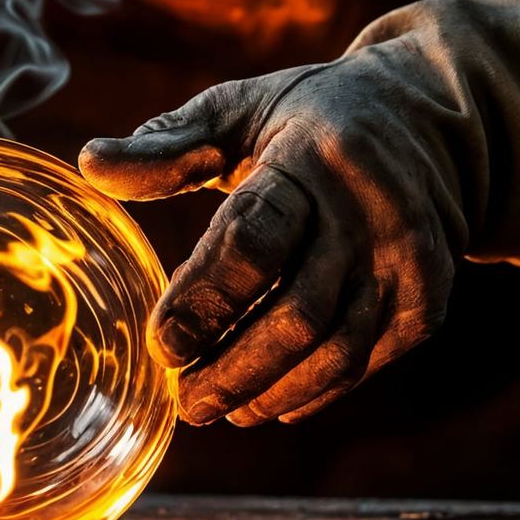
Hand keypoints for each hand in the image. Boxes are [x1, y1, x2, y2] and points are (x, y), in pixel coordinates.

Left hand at [79, 55, 467, 426]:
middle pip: (296, 315)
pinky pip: (362, 363)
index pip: (254, 240)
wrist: (432, 125)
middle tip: (181, 401)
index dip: (204, 300)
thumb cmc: (309, 119)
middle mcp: (372, 213)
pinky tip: (265, 400)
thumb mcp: (239, 111)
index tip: (159, 346)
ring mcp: (409, 262)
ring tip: (213, 408)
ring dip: (267, 392)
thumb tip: (88, 164)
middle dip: (231, 369)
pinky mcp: (427, 301)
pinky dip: (310, 392)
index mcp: (314, 159)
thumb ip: (166, 146)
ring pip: (334, 352)